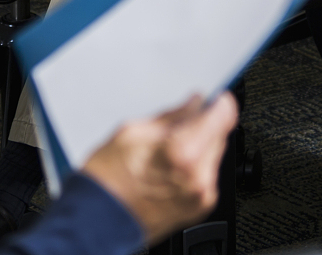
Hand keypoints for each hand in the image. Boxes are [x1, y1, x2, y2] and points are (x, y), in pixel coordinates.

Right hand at [82, 93, 238, 243]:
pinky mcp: (199, 208)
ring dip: (199, 147)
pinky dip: (194, 168)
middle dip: (204, 126)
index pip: (224, 115)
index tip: (213, 98)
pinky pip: (206, 176)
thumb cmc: (106, 182)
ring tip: (166, 153)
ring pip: (214, 155)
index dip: (218, 102)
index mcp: (184, 152)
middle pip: (220, 135)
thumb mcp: (132, 132)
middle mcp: (199, 176)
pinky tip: (169, 170)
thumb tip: (193, 104)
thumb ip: (171, 115)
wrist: (97, 223)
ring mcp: (201, 195)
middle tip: (177, 127)